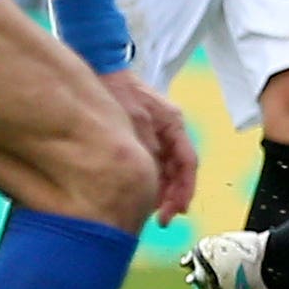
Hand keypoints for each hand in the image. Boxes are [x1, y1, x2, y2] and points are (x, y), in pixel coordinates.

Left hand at [105, 68, 199, 222]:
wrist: (101, 70)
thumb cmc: (119, 92)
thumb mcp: (136, 122)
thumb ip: (149, 148)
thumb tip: (153, 179)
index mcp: (174, 125)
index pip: (187, 164)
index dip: (183, 191)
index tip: (174, 212)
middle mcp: (170, 131)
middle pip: (179, 170)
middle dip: (173, 196)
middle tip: (162, 218)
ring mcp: (157, 133)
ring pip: (167, 170)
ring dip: (162, 191)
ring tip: (151, 210)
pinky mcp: (143, 136)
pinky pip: (154, 163)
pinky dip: (151, 180)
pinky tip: (141, 193)